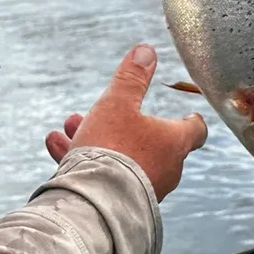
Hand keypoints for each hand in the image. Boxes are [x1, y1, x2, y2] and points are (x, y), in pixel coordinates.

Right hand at [45, 44, 206, 199]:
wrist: (94, 202)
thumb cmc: (112, 149)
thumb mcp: (118, 103)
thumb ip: (132, 78)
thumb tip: (146, 51)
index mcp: (173, 142)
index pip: (195, 130)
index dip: (191, 120)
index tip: (189, 115)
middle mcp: (165, 168)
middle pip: (151, 141)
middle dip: (121, 123)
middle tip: (100, 112)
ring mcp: (145, 189)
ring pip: (122, 158)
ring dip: (97, 140)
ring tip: (70, 127)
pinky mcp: (121, 203)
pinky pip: (104, 177)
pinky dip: (84, 161)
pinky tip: (57, 146)